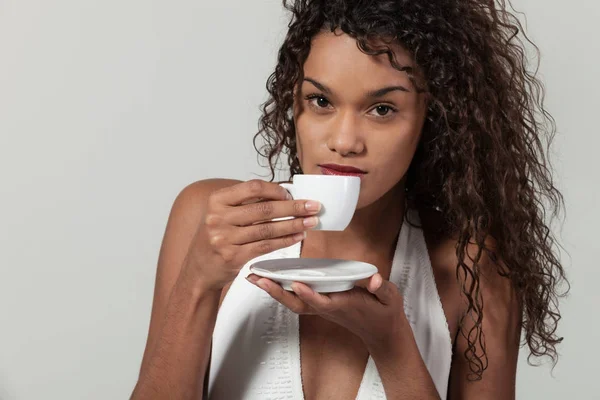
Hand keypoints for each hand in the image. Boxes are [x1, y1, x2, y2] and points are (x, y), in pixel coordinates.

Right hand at [183, 179, 320, 291]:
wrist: (198, 269)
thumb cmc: (216, 237)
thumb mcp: (222, 213)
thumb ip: (246, 203)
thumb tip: (284, 194)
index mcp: (217, 200)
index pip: (253, 188)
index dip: (276, 190)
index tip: (292, 194)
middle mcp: (218, 218)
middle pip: (264, 209)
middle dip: (294, 207)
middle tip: (313, 206)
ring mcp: (225, 238)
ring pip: (268, 229)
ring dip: (294, 225)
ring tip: (311, 222)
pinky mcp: (233, 257)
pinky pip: (266, 246)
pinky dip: (285, 240)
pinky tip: (298, 236)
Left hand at [246, 272, 406, 349]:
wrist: (381, 333)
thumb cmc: (383, 313)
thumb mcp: (389, 299)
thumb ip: (382, 288)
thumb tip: (374, 280)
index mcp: (344, 305)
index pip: (323, 301)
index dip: (309, 294)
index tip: (296, 283)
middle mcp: (328, 307)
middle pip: (298, 303)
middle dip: (278, 292)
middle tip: (259, 279)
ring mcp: (322, 308)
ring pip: (293, 302)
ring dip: (274, 291)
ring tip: (255, 278)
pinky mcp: (320, 305)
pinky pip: (296, 300)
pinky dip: (281, 291)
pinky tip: (270, 281)